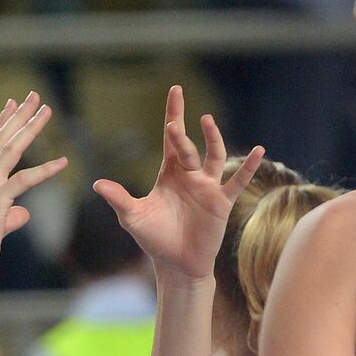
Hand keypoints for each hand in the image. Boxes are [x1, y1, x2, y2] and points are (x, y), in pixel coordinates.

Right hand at [0, 92, 65, 282]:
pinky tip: (63, 162)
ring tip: (46, 111)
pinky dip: (44, 170)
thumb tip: (23, 213)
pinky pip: (23, 180)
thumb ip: (9, 215)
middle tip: (33, 96)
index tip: (13, 104)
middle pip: (1, 139)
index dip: (3, 122)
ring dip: (29, 129)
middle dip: (19, 116)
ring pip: (10, 151)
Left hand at [93, 86, 263, 280]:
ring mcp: (208, 187)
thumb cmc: (155, 239)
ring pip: (214, 156)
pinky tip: (259, 151)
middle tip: (171, 121)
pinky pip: (237, 181)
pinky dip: (249, 166)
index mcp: (170, 174)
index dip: (173, 114)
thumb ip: (119, 198)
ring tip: (207, 121)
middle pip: (187, 145)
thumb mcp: (133, 217)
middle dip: (180, 131)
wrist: (177, 264)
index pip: (171, 139)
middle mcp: (190, 176)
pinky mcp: (221, 202)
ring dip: (212, 138)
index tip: (175, 90)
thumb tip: (96, 183)